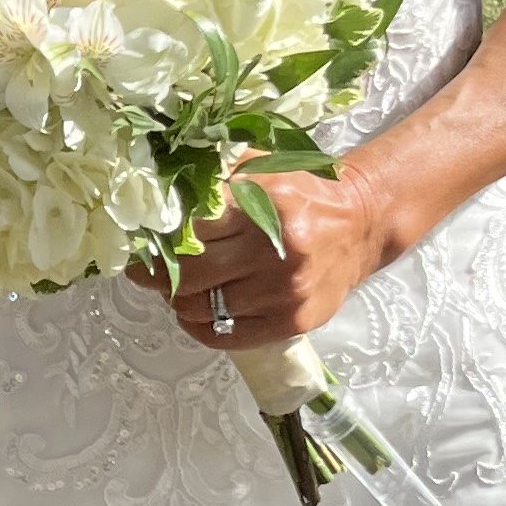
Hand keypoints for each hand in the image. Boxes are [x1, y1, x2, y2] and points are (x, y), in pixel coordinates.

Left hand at [158, 161, 386, 359]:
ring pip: (203, 307)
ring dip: (178, 300)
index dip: (160, 236)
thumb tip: (157, 192)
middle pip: (190, 273)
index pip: (191, 228)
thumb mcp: (261, 169)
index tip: (144, 239)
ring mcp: (284, 292)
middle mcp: (277, 252)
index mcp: (267, 205)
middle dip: (158, 274)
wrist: (361, 225)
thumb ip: (213, 177)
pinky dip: (200, 327)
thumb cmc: (303, 194)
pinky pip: (226, 335)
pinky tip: (196, 313)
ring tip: (176, 288)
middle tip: (146, 270)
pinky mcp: (292, 321)